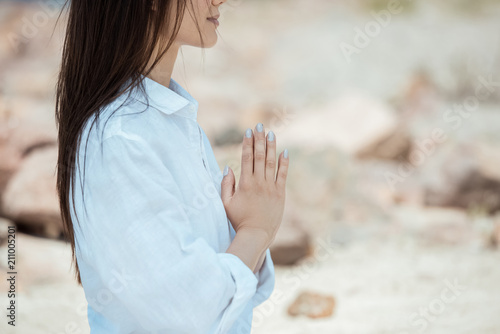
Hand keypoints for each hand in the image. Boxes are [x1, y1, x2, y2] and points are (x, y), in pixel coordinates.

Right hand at [221, 123, 288, 246]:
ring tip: (271, 133)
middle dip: (259, 139)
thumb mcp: (226, 203)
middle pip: (260, 156)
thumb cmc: (238, 220)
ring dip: (271, 146)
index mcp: (245, 183)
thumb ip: (226, 185)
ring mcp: (271, 187)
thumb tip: (228, 168)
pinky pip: (283, 175)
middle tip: (259, 125)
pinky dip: (284, 162)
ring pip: (272, 162)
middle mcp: (259, 182)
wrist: (256, 234)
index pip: (247, 158)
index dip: (247, 143)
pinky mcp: (280, 194)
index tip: (248, 131)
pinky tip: (285, 151)